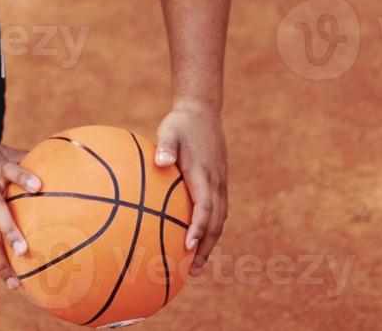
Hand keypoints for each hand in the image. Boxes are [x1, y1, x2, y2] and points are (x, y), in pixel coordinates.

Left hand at [155, 100, 227, 274]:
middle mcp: (216, 182)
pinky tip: (198, 240)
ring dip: (211, 242)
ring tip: (196, 264)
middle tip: (192, 269)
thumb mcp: (170, 130)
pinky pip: (218, 211)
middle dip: (207, 247)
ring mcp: (220, 184)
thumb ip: (166, 146)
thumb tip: (161, 161)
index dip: (199, 227)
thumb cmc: (181, 123)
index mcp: (203, 173)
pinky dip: (211, 229)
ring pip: (220, 219)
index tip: (189, 247)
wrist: (203, 112)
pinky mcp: (219, 183)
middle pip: (216, 221)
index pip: (205, 206)